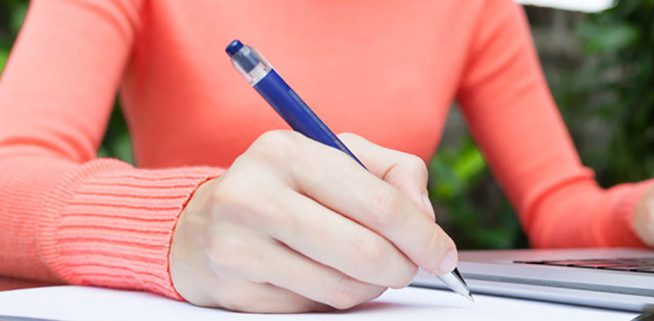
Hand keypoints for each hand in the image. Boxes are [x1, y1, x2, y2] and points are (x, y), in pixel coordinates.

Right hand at [169, 131, 455, 312]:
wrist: (199, 224)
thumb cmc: (282, 187)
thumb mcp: (335, 157)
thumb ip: (393, 173)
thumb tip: (424, 218)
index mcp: (286, 152)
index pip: (380, 203)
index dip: (423, 235)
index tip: (442, 254)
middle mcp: (255, 196)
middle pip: (366, 252)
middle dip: (404, 267)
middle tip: (410, 267)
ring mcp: (239, 246)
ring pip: (343, 288)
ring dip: (371, 285)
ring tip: (365, 267)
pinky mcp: (235, 289)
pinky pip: (313, 307)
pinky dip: (334, 296)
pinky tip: (324, 275)